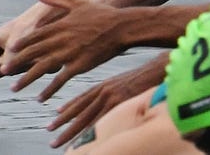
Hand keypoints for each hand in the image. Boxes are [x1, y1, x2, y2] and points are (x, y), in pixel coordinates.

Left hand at [6, 0, 129, 99]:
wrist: (123, 27)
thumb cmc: (102, 14)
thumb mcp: (78, 3)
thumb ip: (56, 0)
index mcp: (59, 25)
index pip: (33, 36)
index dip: (19, 45)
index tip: (8, 52)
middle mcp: (61, 39)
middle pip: (32, 53)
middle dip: (16, 63)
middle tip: (3, 72)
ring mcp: (69, 53)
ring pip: (41, 68)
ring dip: (26, 79)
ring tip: (15, 88)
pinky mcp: (79, 65)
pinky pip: (59, 80)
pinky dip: (48, 90)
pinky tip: (40, 98)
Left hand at [47, 56, 166, 148]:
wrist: (160, 67)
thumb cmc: (149, 74)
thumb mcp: (129, 79)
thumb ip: (118, 88)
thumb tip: (117, 96)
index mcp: (105, 84)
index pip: (82, 98)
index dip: (68, 107)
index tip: (56, 115)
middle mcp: (104, 91)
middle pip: (78, 110)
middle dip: (62, 122)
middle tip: (49, 131)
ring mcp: (111, 98)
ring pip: (85, 119)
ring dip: (69, 132)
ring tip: (56, 142)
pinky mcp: (119, 104)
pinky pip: (100, 122)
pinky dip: (87, 131)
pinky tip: (78, 139)